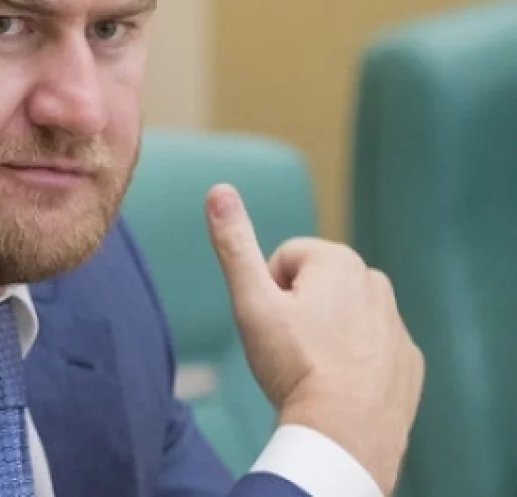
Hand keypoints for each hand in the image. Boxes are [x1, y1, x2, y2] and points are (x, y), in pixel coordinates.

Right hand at [204, 183, 423, 495]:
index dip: (266, 292)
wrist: (344, 436)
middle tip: (287, 350)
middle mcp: (375, 283)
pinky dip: (352, 363)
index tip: (272, 325)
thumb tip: (219, 190)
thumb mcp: (251, 301)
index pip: (282, 260)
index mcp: (337, 261)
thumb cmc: (294, 365)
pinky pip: (369, 349)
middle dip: (296, 311)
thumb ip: (234, 244)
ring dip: (323, 335)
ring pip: (341, 317)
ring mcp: (396, 324)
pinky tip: (339, 387)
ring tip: (311, 370)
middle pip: (313, 285)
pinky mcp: (407, 361)